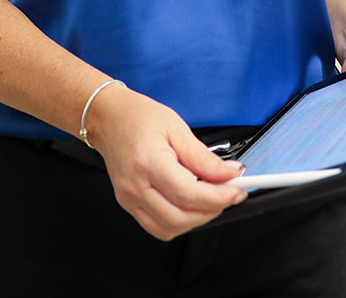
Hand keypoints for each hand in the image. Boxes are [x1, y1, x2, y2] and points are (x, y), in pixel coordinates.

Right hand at [86, 83, 246, 240]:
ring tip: (208, 197)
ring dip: (196, 218)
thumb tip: (229, 174)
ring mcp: (129, 198)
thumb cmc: (137, 117)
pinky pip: (158, 227)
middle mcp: (136, 185)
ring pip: (171, 228)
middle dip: (212, 209)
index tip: (236, 188)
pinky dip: (179, 222)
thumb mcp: (175, 127)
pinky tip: (187, 203)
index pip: (189, 194)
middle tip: (227, 192)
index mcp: (148, 162)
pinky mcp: (128, 204)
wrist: (108, 117)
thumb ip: (202, 156)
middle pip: (181, 217)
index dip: (219, 196)